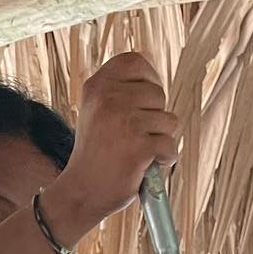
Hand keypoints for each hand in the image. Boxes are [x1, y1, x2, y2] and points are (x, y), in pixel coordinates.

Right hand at [42, 53, 177, 245]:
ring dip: (160, 140)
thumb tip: (153, 73)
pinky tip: (146, 167)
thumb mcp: (97, 111)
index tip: (146, 100)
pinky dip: (164, 160)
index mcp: (97, 86)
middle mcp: (109, 99)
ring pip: (169, 121)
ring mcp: (125, 122)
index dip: (149, 78)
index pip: (136, 62)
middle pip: (158, 93)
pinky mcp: (139, 147)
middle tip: (134, 137)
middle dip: (155, 117)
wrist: (81, 192)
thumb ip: (119, 91)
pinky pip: (170, 146)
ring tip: (138, 152)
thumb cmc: (95, 154)